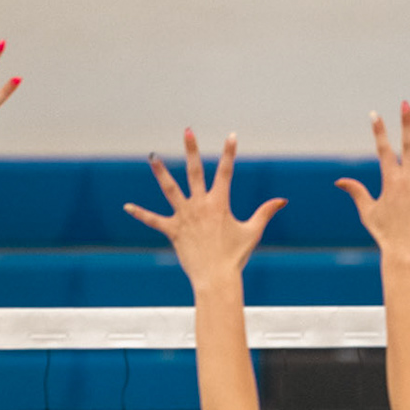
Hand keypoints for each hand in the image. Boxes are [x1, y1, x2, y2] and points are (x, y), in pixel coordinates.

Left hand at [126, 130, 286, 288]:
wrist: (217, 278)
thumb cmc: (235, 257)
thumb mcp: (252, 232)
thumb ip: (265, 213)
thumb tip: (282, 200)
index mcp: (219, 204)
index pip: (226, 173)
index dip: (230, 153)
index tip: (231, 136)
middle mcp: (200, 206)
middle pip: (195, 172)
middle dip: (192, 150)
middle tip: (188, 132)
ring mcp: (185, 217)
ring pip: (170, 189)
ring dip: (161, 173)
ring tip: (153, 158)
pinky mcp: (173, 230)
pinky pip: (154, 220)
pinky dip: (140, 214)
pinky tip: (127, 207)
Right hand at [336, 103, 409, 262]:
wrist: (404, 253)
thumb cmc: (386, 235)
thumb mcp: (367, 212)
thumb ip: (357, 192)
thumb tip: (340, 181)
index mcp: (390, 180)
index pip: (383, 150)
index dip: (378, 131)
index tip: (375, 114)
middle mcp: (408, 179)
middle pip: (408, 145)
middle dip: (406, 123)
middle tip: (406, 103)